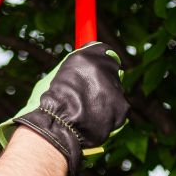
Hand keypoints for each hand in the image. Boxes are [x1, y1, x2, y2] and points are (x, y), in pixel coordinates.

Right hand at [0, 42, 127, 174]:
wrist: (58, 124)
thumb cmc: (53, 102)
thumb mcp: (60, 75)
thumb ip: (78, 66)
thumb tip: (91, 64)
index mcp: (85, 56)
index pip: (103, 51)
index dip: (100, 61)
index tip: (97, 69)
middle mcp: (103, 67)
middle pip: (112, 71)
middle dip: (103, 82)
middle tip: (89, 96)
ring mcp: (115, 86)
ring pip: (115, 91)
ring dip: (106, 99)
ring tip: (87, 111)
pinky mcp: (122, 105)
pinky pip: (119, 109)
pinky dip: (110, 115)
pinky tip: (95, 119)